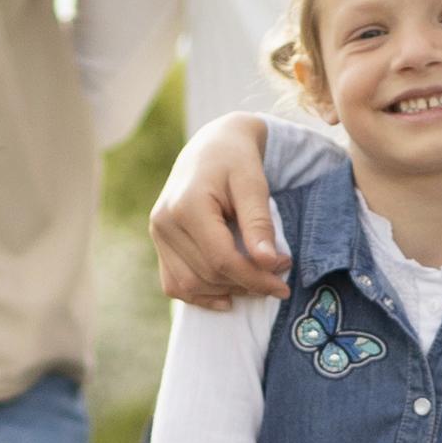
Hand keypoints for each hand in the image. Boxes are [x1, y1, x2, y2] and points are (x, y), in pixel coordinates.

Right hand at [148, 114, 288, 309]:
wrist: (212, 147)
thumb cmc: (236, 161)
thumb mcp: (254, 184)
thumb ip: (259, 224)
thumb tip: (269, 264)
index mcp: (187, 205)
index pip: (221, 259)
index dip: (254, 278)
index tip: (283, 284)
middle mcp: (164, 222)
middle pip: (208, 274)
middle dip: (246, 284)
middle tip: (277, 277)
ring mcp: (158, 234)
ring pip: (191, 285)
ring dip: (227, 291)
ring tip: (256, 280)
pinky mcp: (159, 243)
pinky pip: (175, 284)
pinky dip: (200, 295)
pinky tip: (227, 295)